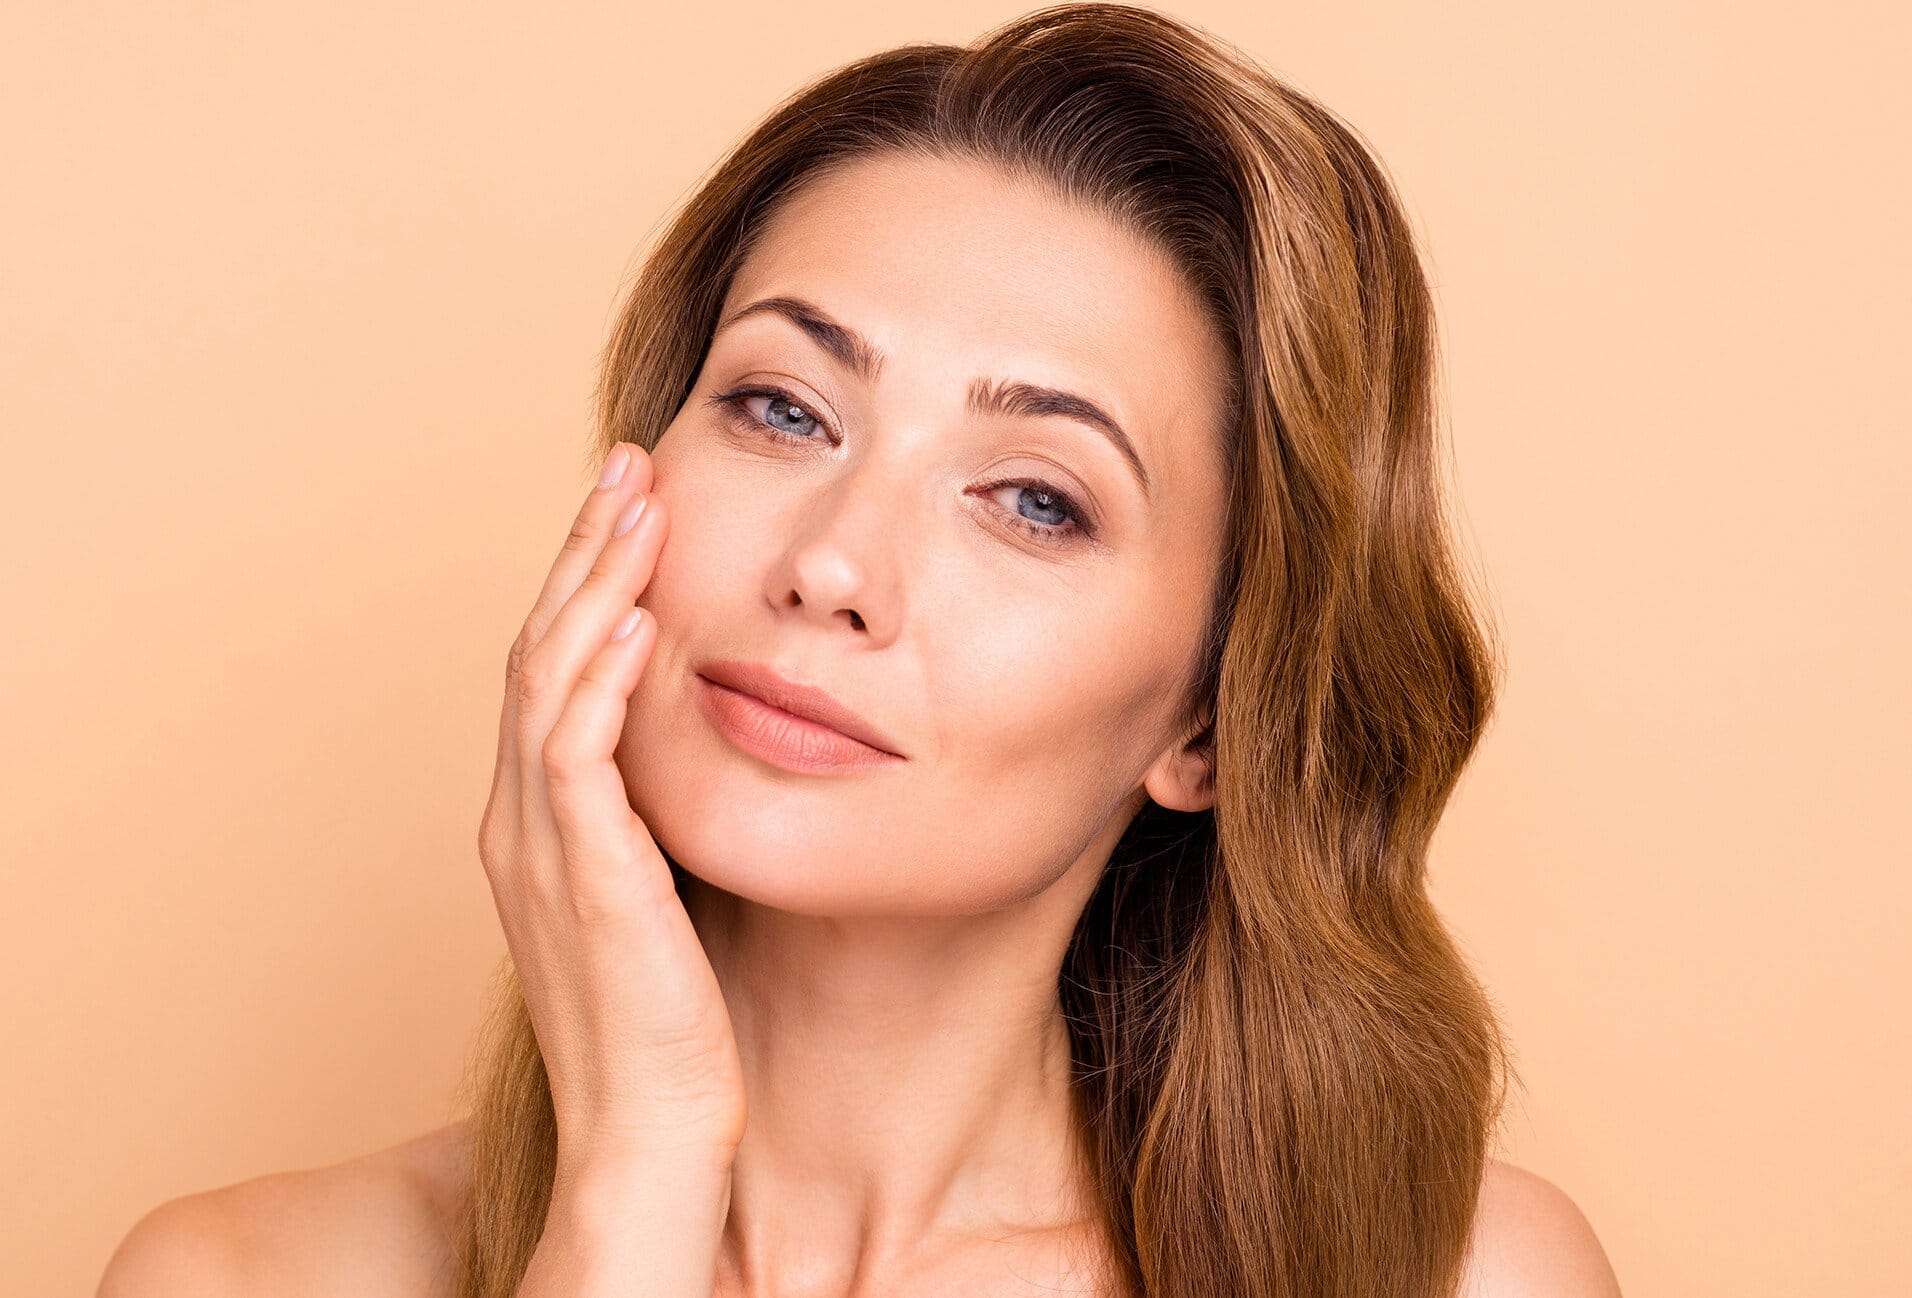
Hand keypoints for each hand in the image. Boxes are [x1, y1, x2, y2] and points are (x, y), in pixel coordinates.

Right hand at [477, 441, 744, 1177]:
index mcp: (540, 824)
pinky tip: (637, 618)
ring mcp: (541, 850)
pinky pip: (575, 758)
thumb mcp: (666, 892)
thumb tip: (716, 744)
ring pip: (548, 682)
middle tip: (628, 466)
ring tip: (636, 502)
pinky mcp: (583, 882)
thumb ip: (664, 815)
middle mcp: (523, 824)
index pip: (554, 671)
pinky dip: (600, 681)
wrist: (651, 1138)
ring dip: (592, 584)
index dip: (587, 582)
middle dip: (583, 552)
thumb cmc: (673, 1025)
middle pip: (539, 651)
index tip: (632, 508)